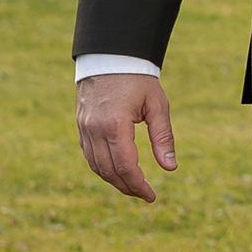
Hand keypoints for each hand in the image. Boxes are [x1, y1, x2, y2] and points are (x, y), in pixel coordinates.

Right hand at [79, 72, 177, 200]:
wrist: (110, 56)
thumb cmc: (138, 79)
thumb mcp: (157, 105)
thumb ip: (163, 137)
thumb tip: (170, 168)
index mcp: (115, 124)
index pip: (125, 166)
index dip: (138, 185)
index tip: (151, 196)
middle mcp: (95, 129)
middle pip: (109, 171)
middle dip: (127, 187)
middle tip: (144, 194)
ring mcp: (84, 128)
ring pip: (96, 166)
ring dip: (114, 180)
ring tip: (132, 186)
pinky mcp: (81, 125)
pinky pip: (89, 155)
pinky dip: (102, 168)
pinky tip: (116, 171)